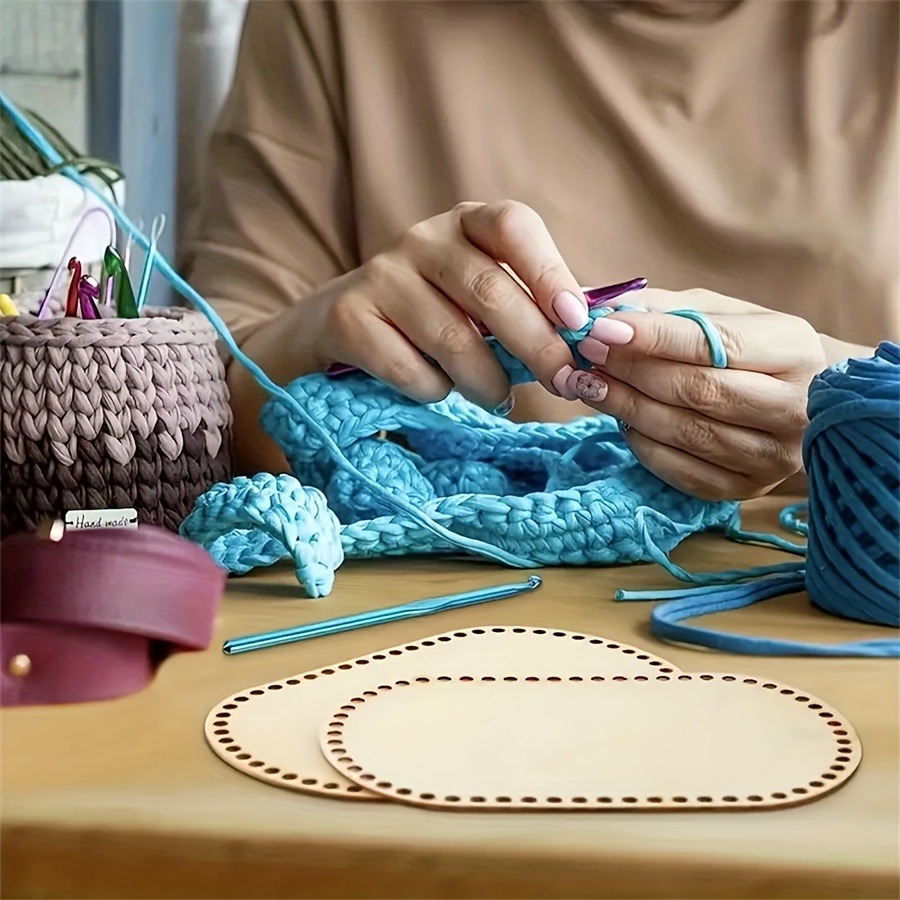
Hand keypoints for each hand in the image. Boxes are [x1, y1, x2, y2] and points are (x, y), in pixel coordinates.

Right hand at [295, 201, 628, 411]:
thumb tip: (594, 341)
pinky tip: (439, 390)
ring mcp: (380, 275)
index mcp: (466, 223)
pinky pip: (410, 369)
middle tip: (565, 384)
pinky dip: (435, 392)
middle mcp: (421, 238)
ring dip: (487, 382)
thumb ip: (531, 307)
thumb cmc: (436, 314)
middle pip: (490, 290)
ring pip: (452, 338)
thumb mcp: (483, 297)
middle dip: (537, 346)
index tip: (576, 321)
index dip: (549, 272)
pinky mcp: (349, 318)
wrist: (344, 326)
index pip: (513, 226)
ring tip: (499, 399)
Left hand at [560, 289, 826, 500]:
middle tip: (586, 353)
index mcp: (794, 352)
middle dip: (632, 371)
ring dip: (627, 406)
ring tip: (590, 382)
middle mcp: (792, 409)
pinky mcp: (745, 489)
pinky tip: (620, 418)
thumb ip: (668, 309)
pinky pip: (680, 469)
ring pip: (685, 433)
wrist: (800, 402)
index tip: (601, 328)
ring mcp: (772, 457)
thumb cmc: (751, 348)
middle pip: (698, 392)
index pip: (716, 344)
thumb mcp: (723, 313)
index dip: (653, 337)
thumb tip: (603, 310)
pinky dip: (641, 442)